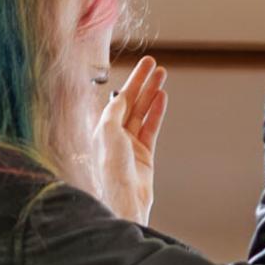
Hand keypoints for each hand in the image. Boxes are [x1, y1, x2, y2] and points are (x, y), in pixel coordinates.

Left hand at [91, 55, 166, 224]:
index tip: (144, 66)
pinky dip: (157, 112)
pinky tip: (162, 98)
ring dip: (152, 94)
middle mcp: (115, 136)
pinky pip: (152, 128)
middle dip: (143, 83)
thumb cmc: (110, 170)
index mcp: (102, 130)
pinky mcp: (145, 156)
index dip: (132, 81)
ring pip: (143, 113)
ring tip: (162, 77)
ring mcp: (131, 146)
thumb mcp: (108, 132)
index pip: (118, 100)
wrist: (124, 199)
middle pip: (132, 103)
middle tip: (155, 66)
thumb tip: (121, 96)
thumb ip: (114, 111)